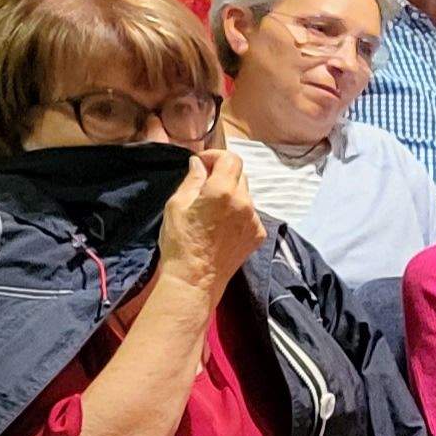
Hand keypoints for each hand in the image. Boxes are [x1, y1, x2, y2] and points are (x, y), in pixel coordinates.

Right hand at [156, 148, 264, 294]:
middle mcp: (245, 202)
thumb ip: (192, 179)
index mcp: (223, 191)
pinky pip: (250, 214)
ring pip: (246, 195)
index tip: (202, 164)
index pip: (232, 159)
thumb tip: (199, 163)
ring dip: (231, 195)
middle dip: (222, 175)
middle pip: (240, 176)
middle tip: (204, 186)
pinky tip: (222, 225)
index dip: (216, 157)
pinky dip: (239, 213)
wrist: (195, 279)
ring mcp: (255, 220)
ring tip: (212, 209)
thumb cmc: (180, 241)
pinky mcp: (258, 234)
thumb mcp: (176, 204)